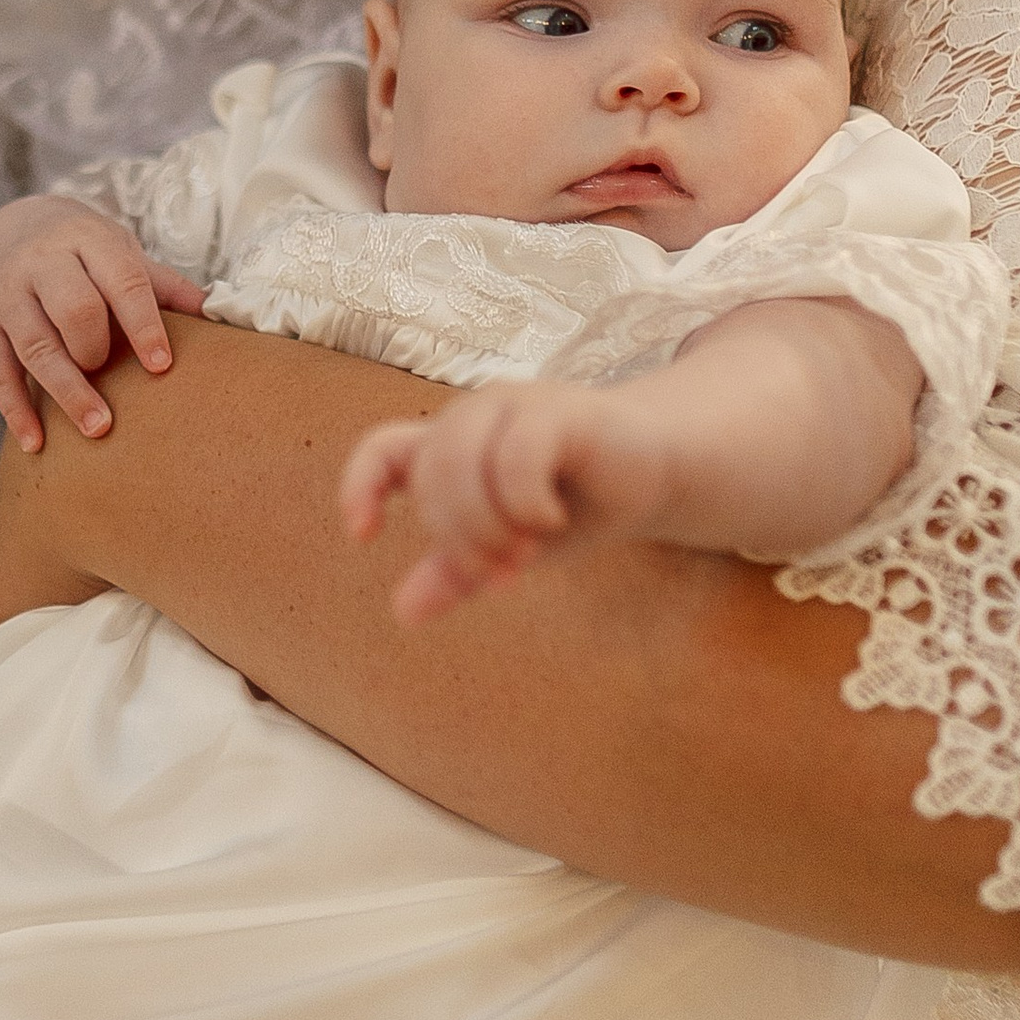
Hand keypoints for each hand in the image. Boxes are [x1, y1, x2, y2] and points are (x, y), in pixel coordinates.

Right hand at [0, 195, 206, 450]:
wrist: (6, 230)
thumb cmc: (80, 252)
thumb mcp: (118, 252)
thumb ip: (162, 285)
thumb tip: (217, 314)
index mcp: (86, 239)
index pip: (120, 280)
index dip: (144, 324)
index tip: (162, 366)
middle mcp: (41, 262)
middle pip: (73, 309)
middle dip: (98, 351)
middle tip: (120, 386)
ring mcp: (6, 293)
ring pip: (36, 346)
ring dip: (67, 391)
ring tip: (98, 429)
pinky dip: (16, 410)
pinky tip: (37, 443)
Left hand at [340, 377, 676, 621]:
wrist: (659, 472)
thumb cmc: (575, 503)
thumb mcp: (510, 545)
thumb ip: (457, 571)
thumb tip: (405, 612)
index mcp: (451, 445)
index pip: (384, 450)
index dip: (360, 486)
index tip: (362, 535)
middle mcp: (474, 417)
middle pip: (429, 472)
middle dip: (454, 536)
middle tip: (496, 577)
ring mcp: (515, 407)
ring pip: (461, 460)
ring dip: (483, 523)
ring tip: (521, 556)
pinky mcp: (560, 411)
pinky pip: (517, 452)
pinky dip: (523, 500)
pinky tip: (548, 523)